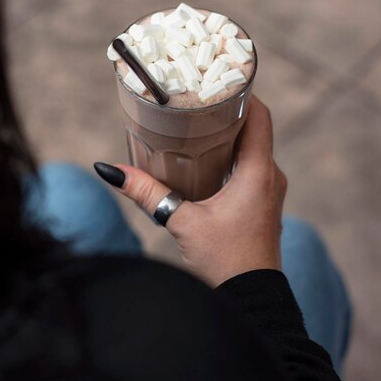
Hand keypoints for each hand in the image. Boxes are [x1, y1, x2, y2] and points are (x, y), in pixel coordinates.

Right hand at [104, 96, 286, 286]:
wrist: (252, 301)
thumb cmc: (225, 263)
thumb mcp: (181, 223)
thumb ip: (147, 194)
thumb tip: (111, 170)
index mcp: (257, 172)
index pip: (259, 115)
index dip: (241, 92)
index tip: (216, 79)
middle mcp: (270, 176)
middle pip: (254, 127)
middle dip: (227, 110)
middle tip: (197, 97)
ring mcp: (269, 190)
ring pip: (252, 147)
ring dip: (230, 133)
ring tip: (198, 121)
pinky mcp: (262, 203)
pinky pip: (251, 166)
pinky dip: (232, 154)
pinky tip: (207, 156)